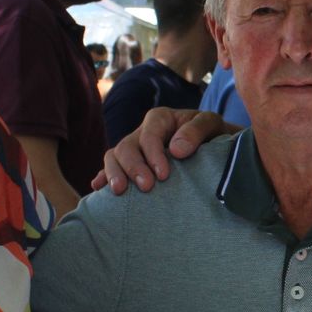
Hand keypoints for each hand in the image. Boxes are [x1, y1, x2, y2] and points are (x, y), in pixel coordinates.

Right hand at [91, 108, 228, 193]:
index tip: (164, 175)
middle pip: (126, 146)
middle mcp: (142, 132)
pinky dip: (103, 177)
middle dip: (133, 167)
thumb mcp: (210, 124)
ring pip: (113, 156)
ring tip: (120, 192)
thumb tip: (175, 149)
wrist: (214, 146)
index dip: (152, 154)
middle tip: (146, 187)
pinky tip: (98, 187)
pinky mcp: (131, 165)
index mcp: (159, 119)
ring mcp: (135, 149)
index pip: (148, 134)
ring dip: (114, 173)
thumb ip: (197, 131)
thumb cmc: (212, 133)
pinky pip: (111, 169)